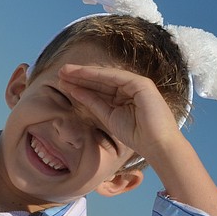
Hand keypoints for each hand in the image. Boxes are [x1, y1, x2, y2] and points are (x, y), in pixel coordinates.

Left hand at [57, 64, 182, 161]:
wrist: (156, 145)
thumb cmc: (136, 136)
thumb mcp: (107, 117)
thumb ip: (93, 103)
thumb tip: (75, 91)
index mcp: (124, 96)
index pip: (99, 87)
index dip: (80, 84)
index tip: (62, 83)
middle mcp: (130, 88)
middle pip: (100, 80)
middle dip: (79, 76)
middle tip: (59, 73)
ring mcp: (136, 84)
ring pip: (105, 76)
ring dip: (84, 73)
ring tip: (65, 71)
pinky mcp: (141, 84)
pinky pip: (115, 77)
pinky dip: (97, 75)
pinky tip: (81, 73)